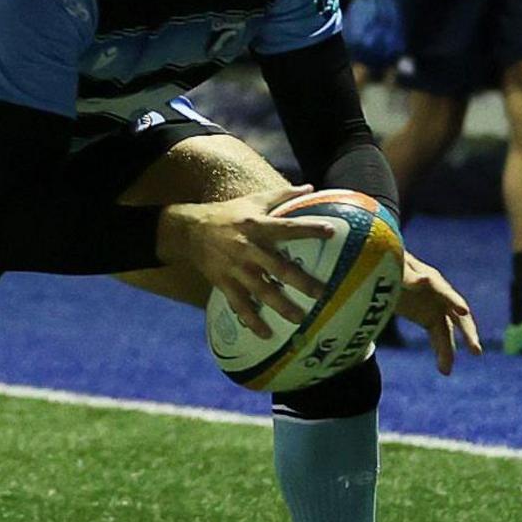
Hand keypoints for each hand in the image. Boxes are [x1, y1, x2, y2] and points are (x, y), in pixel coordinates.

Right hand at [164, 187, 340, 339]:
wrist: (190, 231)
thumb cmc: (228, 214)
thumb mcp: (253, 200)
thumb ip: (282, 195)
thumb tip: (310, 187)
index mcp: (258, 227)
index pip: (288, 228)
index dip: (309, 229)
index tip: (331, 232)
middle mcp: (249, 249)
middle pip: (278, 267)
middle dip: (300, 281)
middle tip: (321, 293)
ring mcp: (236, 269)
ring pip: (261, 290)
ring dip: (281, 306)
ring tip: (299, 319)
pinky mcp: (225, 283)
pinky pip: (240, 305)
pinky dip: (252, 321)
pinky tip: (266, 334)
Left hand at [394, 250, 483, 372]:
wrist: (389, 268)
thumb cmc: (393, 265)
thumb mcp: (396, 268)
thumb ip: (408, 276)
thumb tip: (425, 281)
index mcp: (429, 279)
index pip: (442, 290)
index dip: (452, 299)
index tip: (462, 310)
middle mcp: (439, 295)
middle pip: (456, 315)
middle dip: (467, 332)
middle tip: (476, 350)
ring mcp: (437, 307)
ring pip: (447, 331)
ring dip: (449, 350)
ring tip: (446, 371)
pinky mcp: (430, 318)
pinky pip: (439, 337)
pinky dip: (442, 351)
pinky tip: (444, 369)